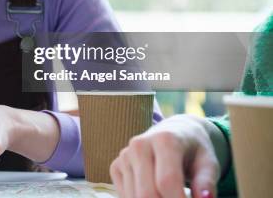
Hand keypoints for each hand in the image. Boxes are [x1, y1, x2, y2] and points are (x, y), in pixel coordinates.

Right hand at [110, 114, 224, 197]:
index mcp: (164, 140)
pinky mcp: (116, 165)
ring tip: (169, 197)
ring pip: (134, 197)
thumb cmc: (194, 151)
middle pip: (147, 193)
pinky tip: (155, 194)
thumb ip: (206, 182)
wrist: (174, 133)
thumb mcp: (208, 163)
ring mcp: (125, 155)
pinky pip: (124, 195)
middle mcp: (140, 145)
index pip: (167, 181)